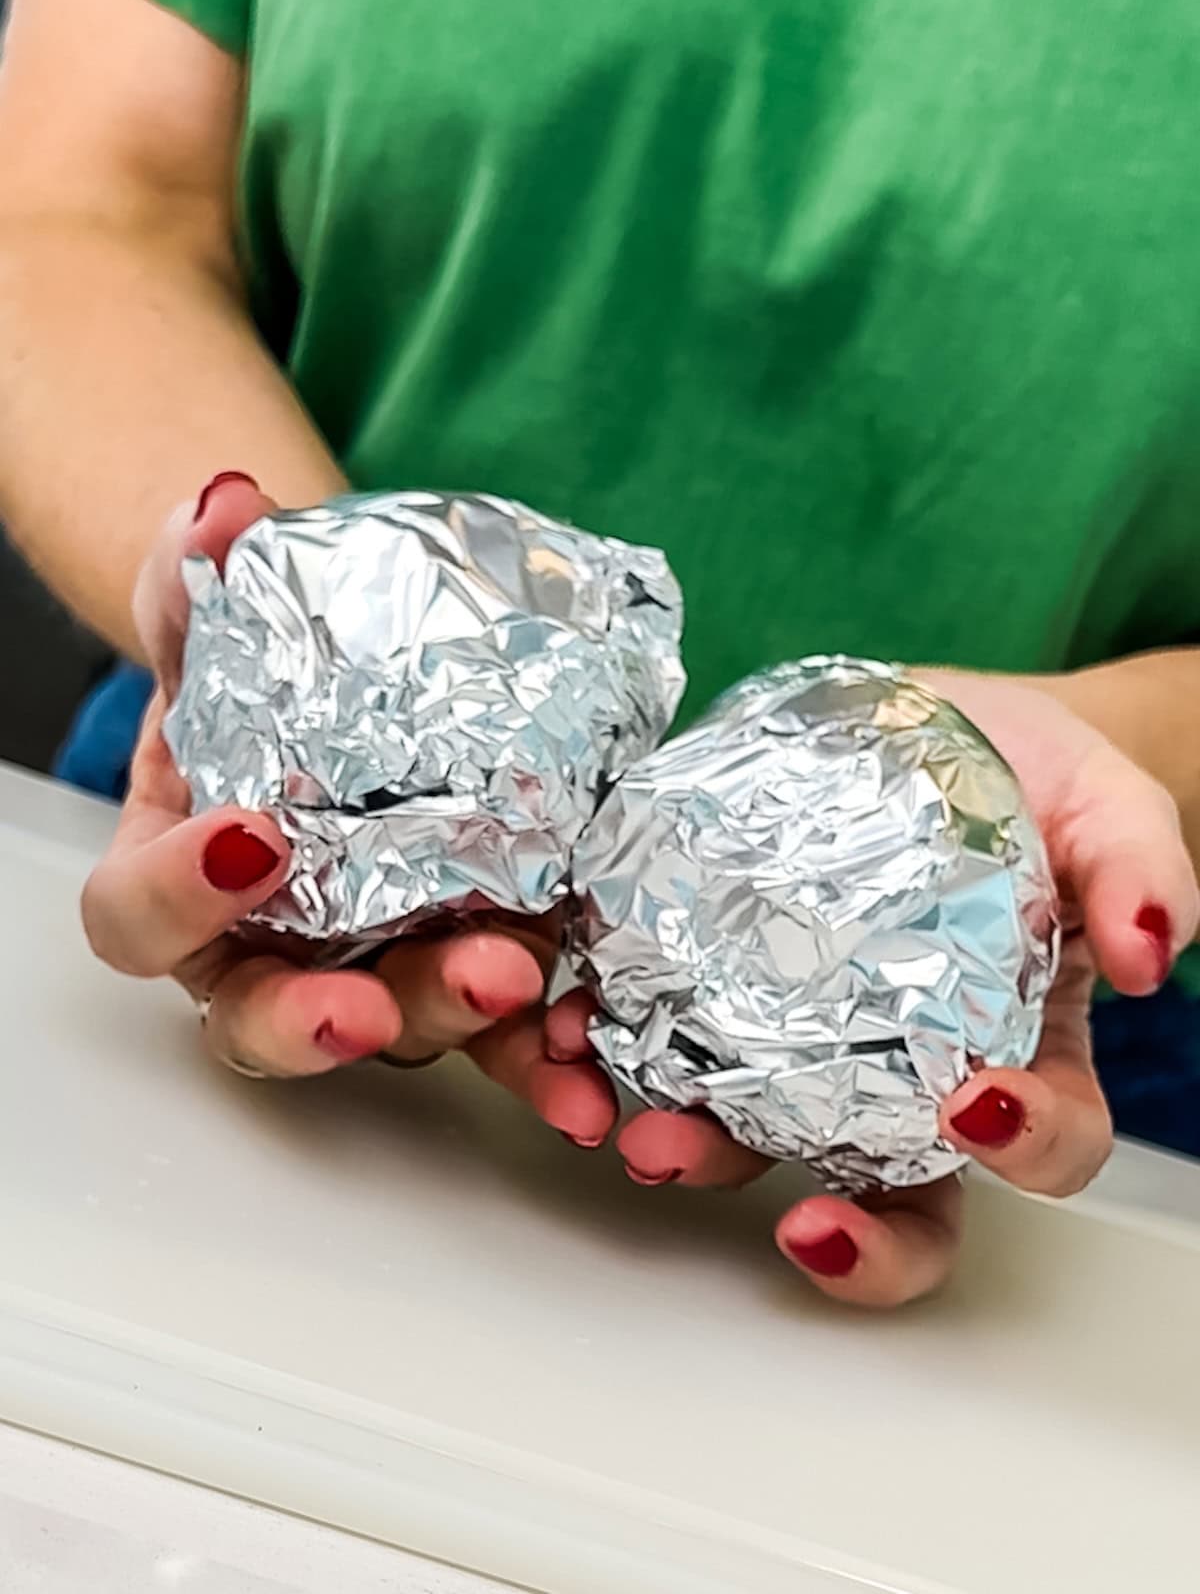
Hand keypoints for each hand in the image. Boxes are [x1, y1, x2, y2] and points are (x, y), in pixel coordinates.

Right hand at [81, 473, 615, 1141]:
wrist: (369, 685)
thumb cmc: (270, 675)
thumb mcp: (225, 617)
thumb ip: (203, 568)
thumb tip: (224, 508)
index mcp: (182, 880)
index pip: (140, 918)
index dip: (178, 900)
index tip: (249, 840)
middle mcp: (271, 947)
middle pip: (270, 1013)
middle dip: (323, 1016)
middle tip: (376, 998)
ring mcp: (376, 966)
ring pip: (399, 1027)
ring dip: (457, 1026)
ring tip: (516, 988)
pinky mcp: (472, 970)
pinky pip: (499, 1031)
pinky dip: (542, 1050)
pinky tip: (584, 1052)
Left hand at [545, 670, 1199, 1306]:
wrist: (930, 725)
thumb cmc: (1034, 778)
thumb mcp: (1107, 803)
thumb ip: (1138, 867)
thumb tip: (1146, 955)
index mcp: (1018, 1048)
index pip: (1044, 1140)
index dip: (1021, 1151)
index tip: (976, 1111)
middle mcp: (907, 1075)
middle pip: (888, 1192)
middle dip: (844, 1229)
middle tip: (796, 1218)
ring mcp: (805, 1040)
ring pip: (761, 1135)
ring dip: (699, 1148)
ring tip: (639, 1130)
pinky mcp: (716, 982)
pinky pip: (667, 1038)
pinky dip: (616, 1049)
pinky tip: (575, 1031)